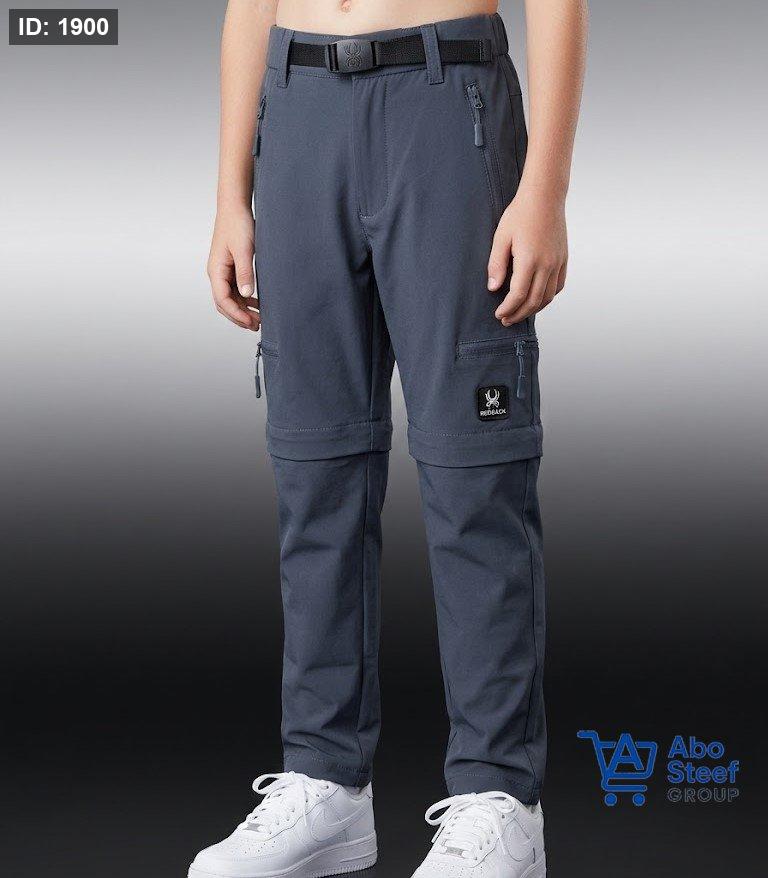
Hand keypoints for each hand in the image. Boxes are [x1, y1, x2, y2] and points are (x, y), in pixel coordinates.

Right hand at [207, 205, 259, 330]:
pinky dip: (244, 300)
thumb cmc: (238, 225)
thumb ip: (245, 273)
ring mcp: (223, 272)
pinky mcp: (231, 268)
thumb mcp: (244, 250)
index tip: (251, 322)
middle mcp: (217, 274)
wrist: (235, 207)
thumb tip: (246, 295)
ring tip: (258, 320)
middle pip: (224, 304)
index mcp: (216, 271)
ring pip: (230, 299)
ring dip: (242, 310)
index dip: (236, 314)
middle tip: (257, 326)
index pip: (222, 300)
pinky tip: (257, 305)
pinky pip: (235, 290)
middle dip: (239, 317)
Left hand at [487, 185, 567, 325]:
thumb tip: (493, 288)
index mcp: (529, 260)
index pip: (518, 295)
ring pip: (548, 296)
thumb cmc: (520, 214)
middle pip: (534, 301)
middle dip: (519, 314)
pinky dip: (547, 297)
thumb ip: (496, 264)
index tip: (499, 314)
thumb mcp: (501, 237)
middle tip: (506, 320)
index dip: (508, 308)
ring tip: (520, 313)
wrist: (545, 196)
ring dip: (533, 309)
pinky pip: (558, 286)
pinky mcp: (563, 258)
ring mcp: (558, 262)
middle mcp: (547, 264)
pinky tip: (537, 299)